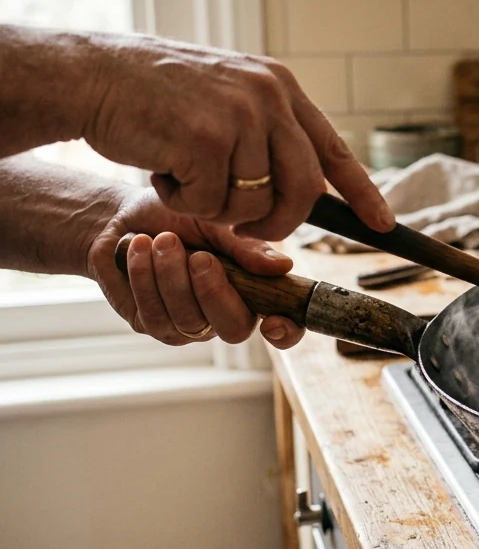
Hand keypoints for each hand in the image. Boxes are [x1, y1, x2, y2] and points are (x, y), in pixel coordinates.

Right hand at [75, 32, 392, 239]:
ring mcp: (241, 116)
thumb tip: (309, 188)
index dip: (363, 193)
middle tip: (245, 226)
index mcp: (280, 87)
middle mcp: (269, 97)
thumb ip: (268, 132)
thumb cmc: (154, 97)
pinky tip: (162, 170)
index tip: (384, 225)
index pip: (334, 150)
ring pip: (255, 203)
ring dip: (217, 207)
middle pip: (304, 190)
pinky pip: (212, 204)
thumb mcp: (227, 98)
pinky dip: (183, 201)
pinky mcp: (207, 139)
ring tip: (184, 174)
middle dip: (279, 223)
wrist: (91, 75)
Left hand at [87, 190, 305, 348]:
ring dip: (172, 276)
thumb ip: (246, 248)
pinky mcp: (147, 323)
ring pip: (186, 320)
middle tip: (198, 256)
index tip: (273, 321)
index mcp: (251, 293)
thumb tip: (284, 266)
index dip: (286, 332)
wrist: (122, 216)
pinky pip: (151, 313)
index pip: (283, 329)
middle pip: (233, 330)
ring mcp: (184, 325)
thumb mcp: (215, 225)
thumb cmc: (177, 218)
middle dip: (213, 292)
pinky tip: (138, 248)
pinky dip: (143, 277)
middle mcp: (221, 316)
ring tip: (161, 239)